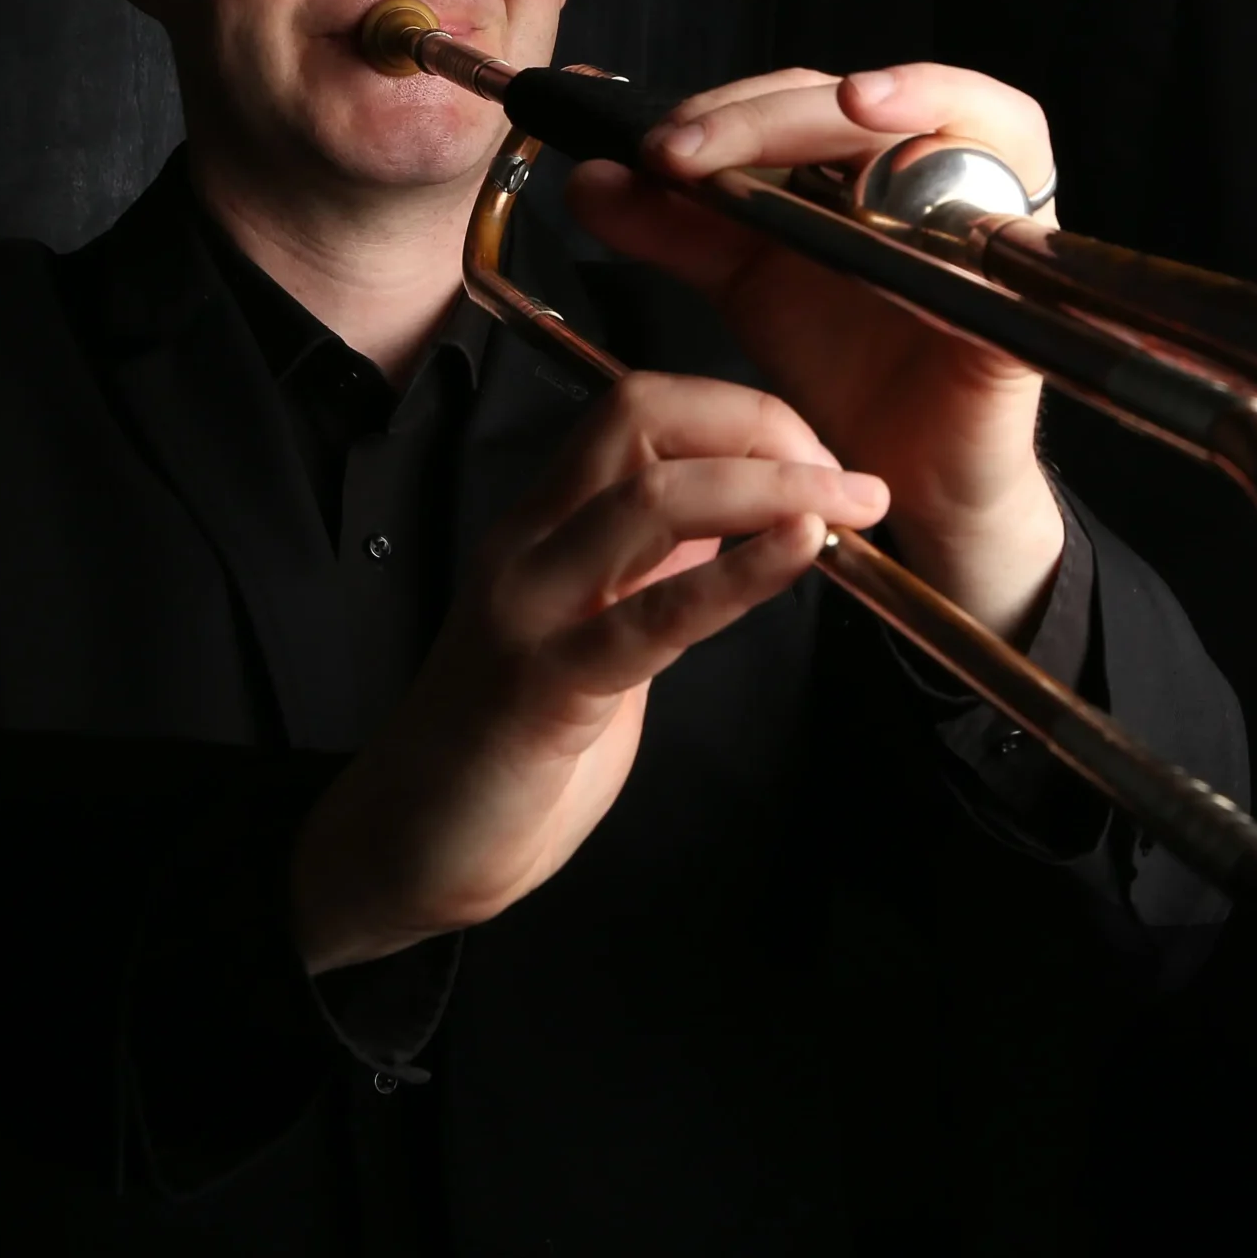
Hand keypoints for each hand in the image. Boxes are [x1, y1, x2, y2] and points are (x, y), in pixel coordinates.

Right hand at [291, 375, 884, 972]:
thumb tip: (751, 505)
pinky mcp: (540, 688)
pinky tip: (800, 554)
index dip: (743, 413)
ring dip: (772, 490)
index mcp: (547, 520)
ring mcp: (529, 609)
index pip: (642, 408)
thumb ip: (656, 560)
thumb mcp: (595, 620)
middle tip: (851, 480)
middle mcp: (531, 544)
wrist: (405, 850)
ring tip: (850, 507)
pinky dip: (738, 576)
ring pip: (652, 500)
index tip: (820, 458)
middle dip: (765, 429)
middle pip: (645, 423)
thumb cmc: (509, 738)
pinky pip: (651, 616)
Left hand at [563, 62, 1066, 641]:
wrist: (893, 480)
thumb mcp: (747, 285)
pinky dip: (967, 195)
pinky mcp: (1024, 283)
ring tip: (850, 104)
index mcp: (879, 156)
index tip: (657, 148)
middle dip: (782, 115)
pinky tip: (905, 195)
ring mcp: (998, 219)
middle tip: (687, 150)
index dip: (738, 106)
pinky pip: (1013, 223)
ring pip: (978, 117)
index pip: (813, 95)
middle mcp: (951, 168)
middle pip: (881, 99)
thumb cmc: (844, 370)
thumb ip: (677, 229)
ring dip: (912, 101)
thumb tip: (593, 176)